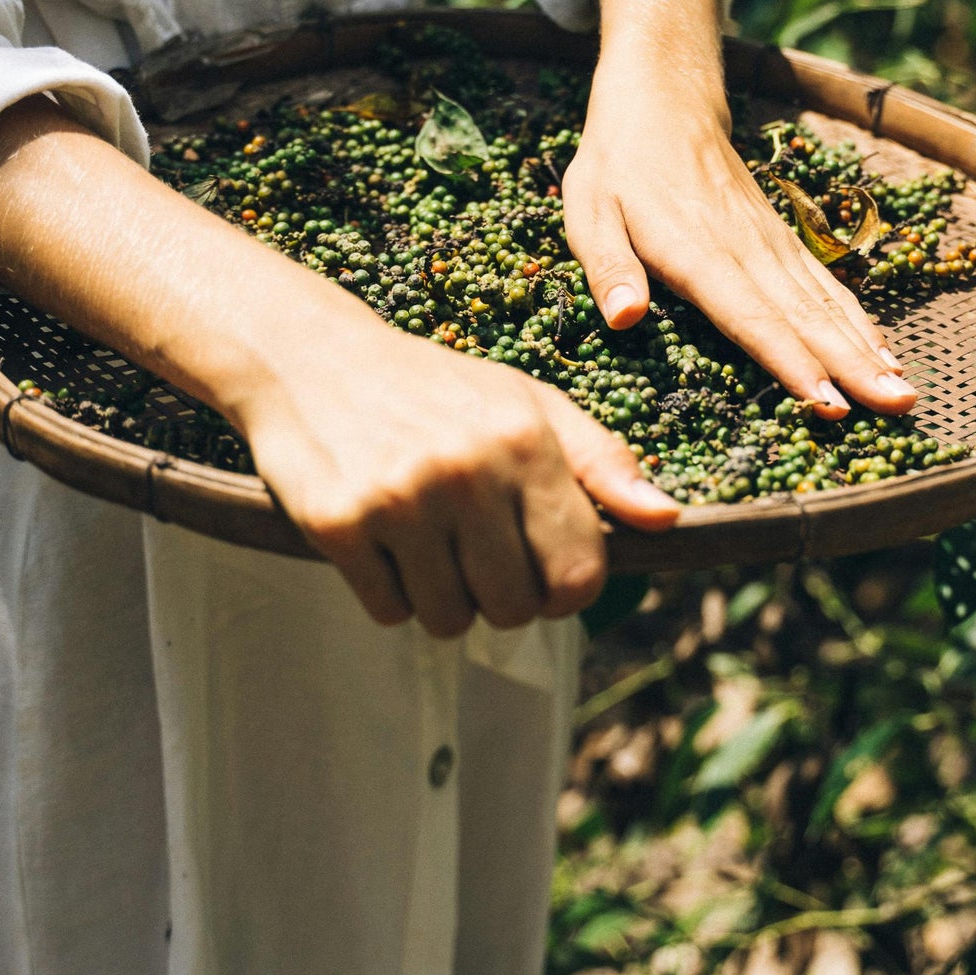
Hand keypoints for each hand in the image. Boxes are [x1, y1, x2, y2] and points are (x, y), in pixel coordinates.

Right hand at [0, 96, 678, 641]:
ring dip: (440, 596)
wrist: (310, 355)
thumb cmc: (434, 387)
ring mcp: (399, 498)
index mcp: (525, 438)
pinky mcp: (337, 523)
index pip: (578, 575)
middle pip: (513, 609)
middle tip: (469, 551)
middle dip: (497, 595)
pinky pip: (388, 612)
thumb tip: (665, 519)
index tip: (537, 570)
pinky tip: (380, 537)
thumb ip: (600, 460)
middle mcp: (466, 468)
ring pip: (448, 619)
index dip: (562, 589)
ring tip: (423, 539)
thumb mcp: (526, 401)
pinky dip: (388, 591)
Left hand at [566, 0, 917, 419]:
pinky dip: (858, 320)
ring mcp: (769, 243)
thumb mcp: (588, 212)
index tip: (827, 400)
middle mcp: (744, 250)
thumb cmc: (617, 167)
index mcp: (694, 251)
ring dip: (866, 350)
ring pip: (824, 304)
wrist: (665, 101)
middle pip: (804, 317)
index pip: (748, 315)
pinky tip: (884, 352)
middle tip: (899, 408)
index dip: (788, 360)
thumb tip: (623, 318)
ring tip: (905, 393)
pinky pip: (824, 285)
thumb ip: (608, 267)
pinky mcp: (781, 239)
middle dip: (852, 367)